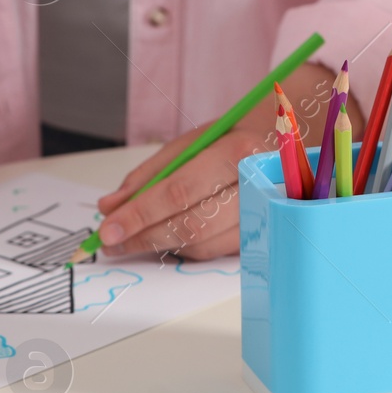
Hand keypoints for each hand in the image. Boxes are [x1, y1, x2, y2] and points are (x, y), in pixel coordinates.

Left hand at [95, 62, 343, 259]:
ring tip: (132, 240)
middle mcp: (256, 186)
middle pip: (191, 225)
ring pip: (202, 246)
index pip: (178, 191)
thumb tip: (110, 207)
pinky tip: (165, 238)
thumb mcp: (190, 143)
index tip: (107, 229)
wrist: (284, 145)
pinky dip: (183, 248)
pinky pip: (214, 252)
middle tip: (111, 243)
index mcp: (236, 152)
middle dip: (144, 237)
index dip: (139, 214)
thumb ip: (148, 175)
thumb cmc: (232, 140)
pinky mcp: (262, 237)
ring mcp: (264, 216)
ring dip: (160, 246)